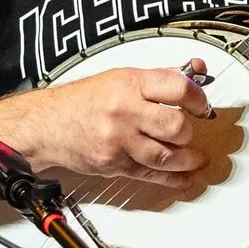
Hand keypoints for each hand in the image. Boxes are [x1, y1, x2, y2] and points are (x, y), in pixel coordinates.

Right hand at [0, 65, 211, 186]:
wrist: (46, 125)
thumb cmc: (82, 100)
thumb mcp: (121, 77)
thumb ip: (161, 76)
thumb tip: (196, 68)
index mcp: (130, 84)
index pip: (179, 89)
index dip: (198, 99)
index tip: (202, 105)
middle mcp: (125, 111)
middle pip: (176, 126)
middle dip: (189, 131)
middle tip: (189, 131)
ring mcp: (120, 140)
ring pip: (167, 155)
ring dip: (187, 159)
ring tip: (195, 158)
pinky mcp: (114, 164)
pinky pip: (151, 174)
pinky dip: (172, 179)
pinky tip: (183, 177)